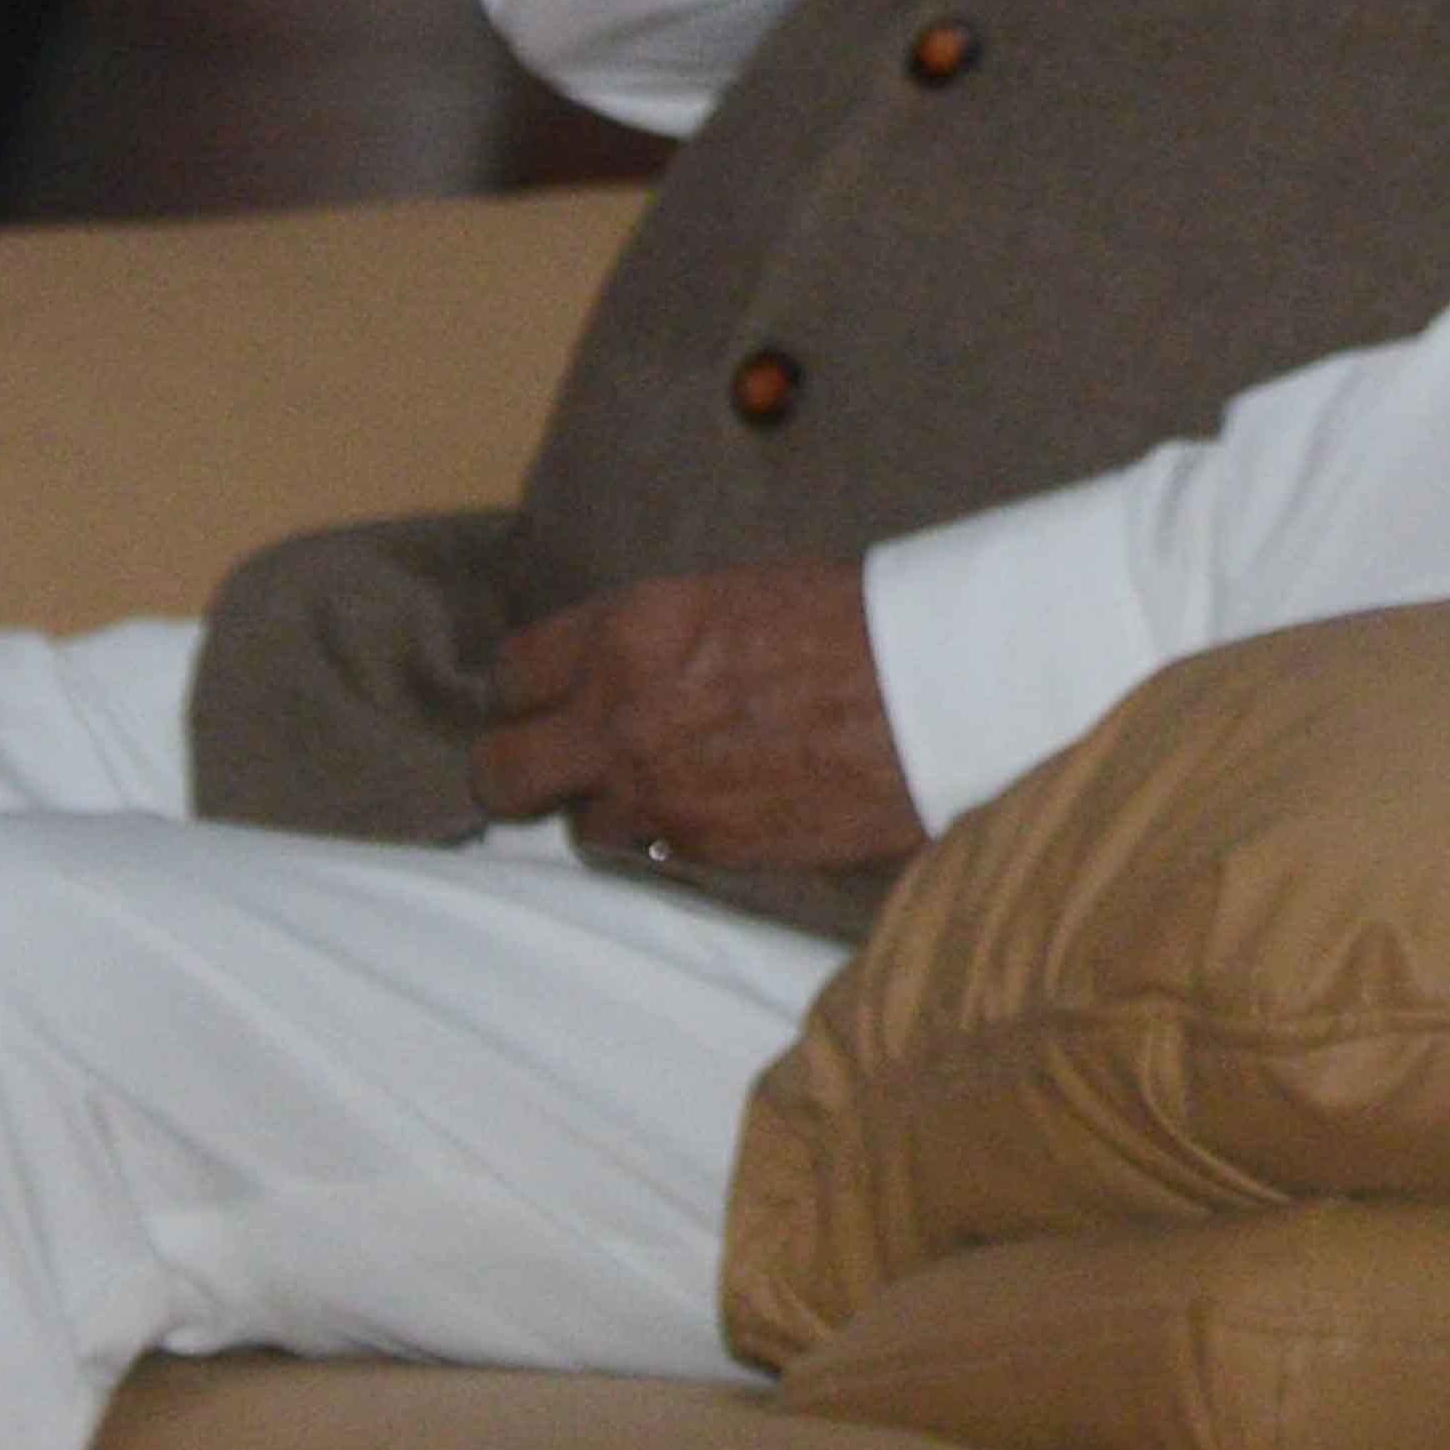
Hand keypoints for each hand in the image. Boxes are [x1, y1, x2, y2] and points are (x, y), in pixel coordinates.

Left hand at [471, 559, 922, 876]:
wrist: (949, 688)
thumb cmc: (866, 622)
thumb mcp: (741, 596)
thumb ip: (664, 638)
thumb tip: (628, 671)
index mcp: (631, 631)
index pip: (514, 673)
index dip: (535, 691)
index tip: (560, 699)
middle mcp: (621, 714)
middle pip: (501, 769)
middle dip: (525, 770)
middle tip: (566, 767)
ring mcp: (660, 791)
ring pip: (578, 824)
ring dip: (616, 809)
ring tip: (674, 790)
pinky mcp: (709, 848)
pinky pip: (655, 852)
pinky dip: (678, 838)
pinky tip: (729, 809)